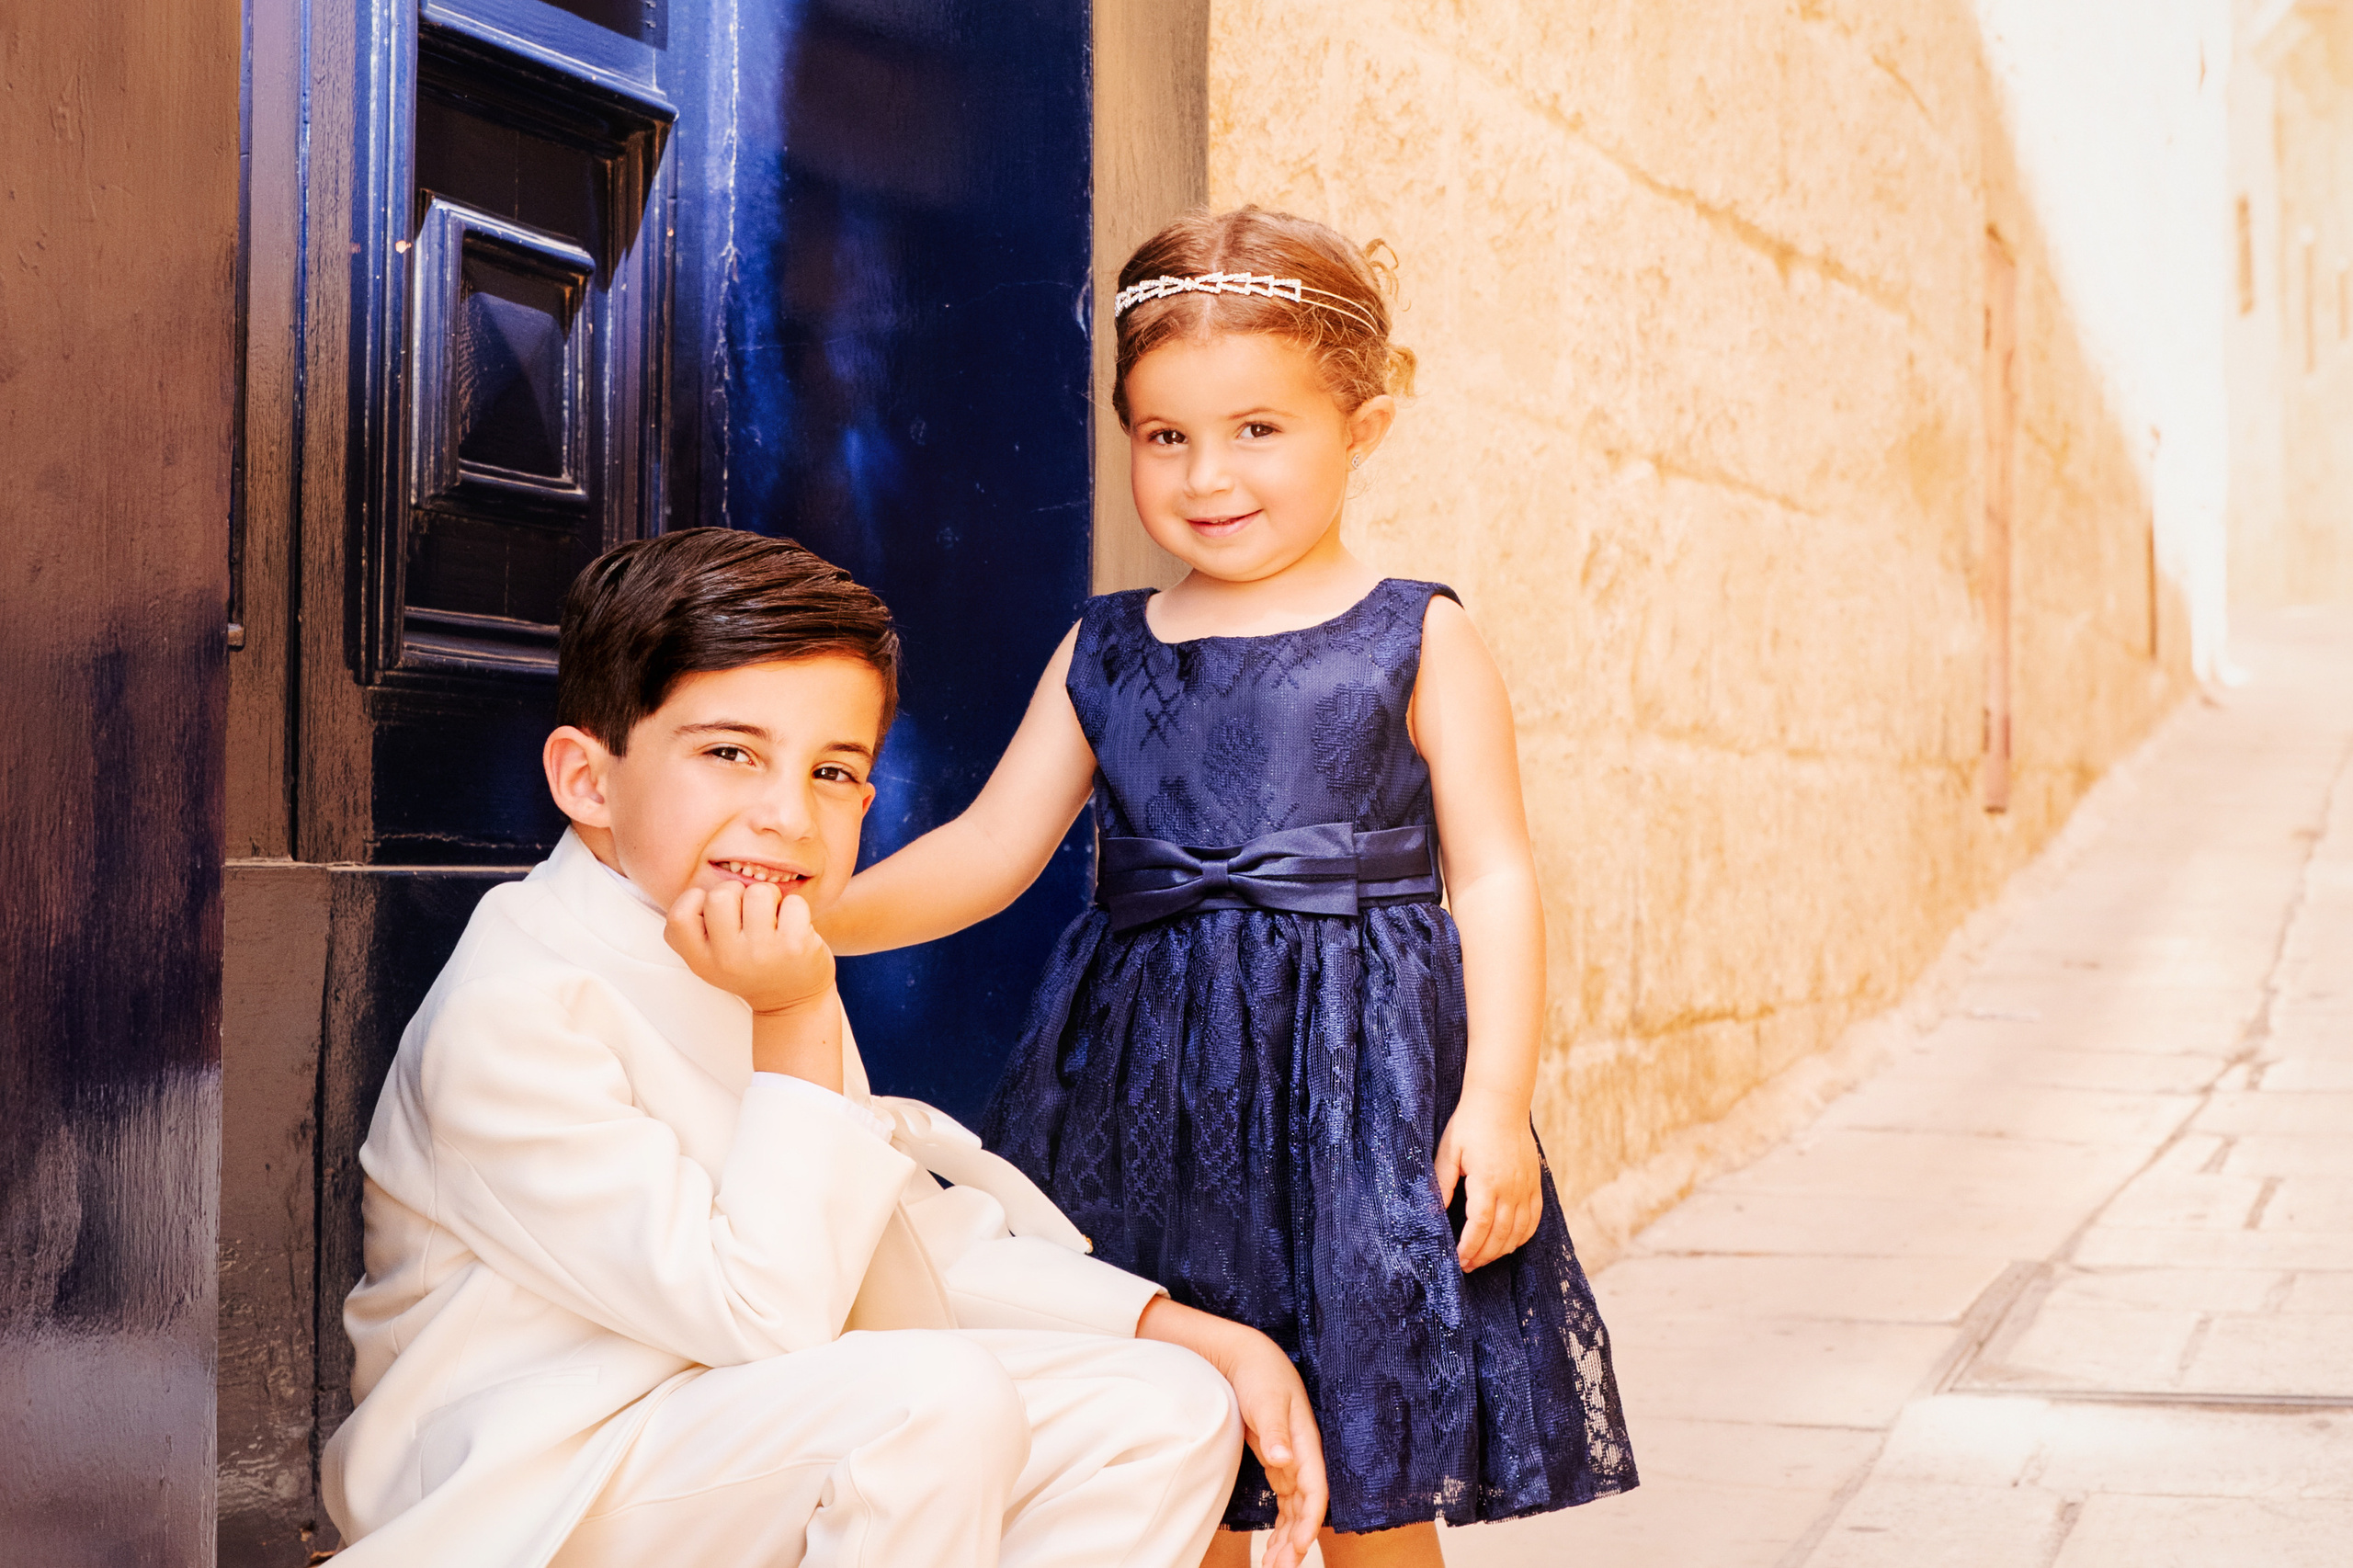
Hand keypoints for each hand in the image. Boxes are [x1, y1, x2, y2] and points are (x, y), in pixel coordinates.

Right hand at [667, 882, 839, 1083]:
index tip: (716, 913)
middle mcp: (728, 959)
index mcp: (701, 962)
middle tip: (749, 913)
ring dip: (769, 897)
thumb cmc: (751, 969)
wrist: (791, 1003)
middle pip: (719, 895)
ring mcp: (762, 952)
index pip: (679, 915)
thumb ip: (697, 929)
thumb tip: (707, 877)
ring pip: (758, 891)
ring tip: (772, 918)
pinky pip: (793, 901)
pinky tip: (793, 927)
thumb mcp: (711, 960)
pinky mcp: (794, 946)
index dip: (696, 901)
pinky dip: (795, 908)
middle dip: (737, 893)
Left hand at [1135, 1299, 1326, 1565]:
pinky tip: (1273, 1545)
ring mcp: (1289, 1459)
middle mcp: (1302, 1455)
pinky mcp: (1276, 1459)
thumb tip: (1284, 1460)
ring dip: (1288, 1538)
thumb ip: (1274, 1430)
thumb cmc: (1259, 1374)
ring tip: (1274, 1567)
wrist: (1245, 1355)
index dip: (1310, 1521)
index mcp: (1306, 1442)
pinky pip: (1284, 1501)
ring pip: (1295, 1509)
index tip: (1299, 1547)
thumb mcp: (1265, 1399)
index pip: (1315, 1490)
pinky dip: (1281, 1523)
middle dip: (1297, 1541)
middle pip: (1306, 1507)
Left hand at [1435, 1089, 1541, 1272]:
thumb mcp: (1448, 1151)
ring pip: (1518, 1231)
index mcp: (1487, 1181)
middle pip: (1500, 1235)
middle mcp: (1511, 1188)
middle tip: (1466, 1265)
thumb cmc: (1470, 1124)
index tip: (1457, 1259)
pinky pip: (1534, 1219)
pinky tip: (1509, 1243)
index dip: (1468, 1247)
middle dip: (1482, 1255)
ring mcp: (1526, 1187)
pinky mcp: (1535, 1183)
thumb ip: (1442, 1184)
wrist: (1502, 1102)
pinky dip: (1522, 1236)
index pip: (1479, 1226)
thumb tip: (1434, 1213)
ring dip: (1501, 1250)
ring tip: (1483, 1257)